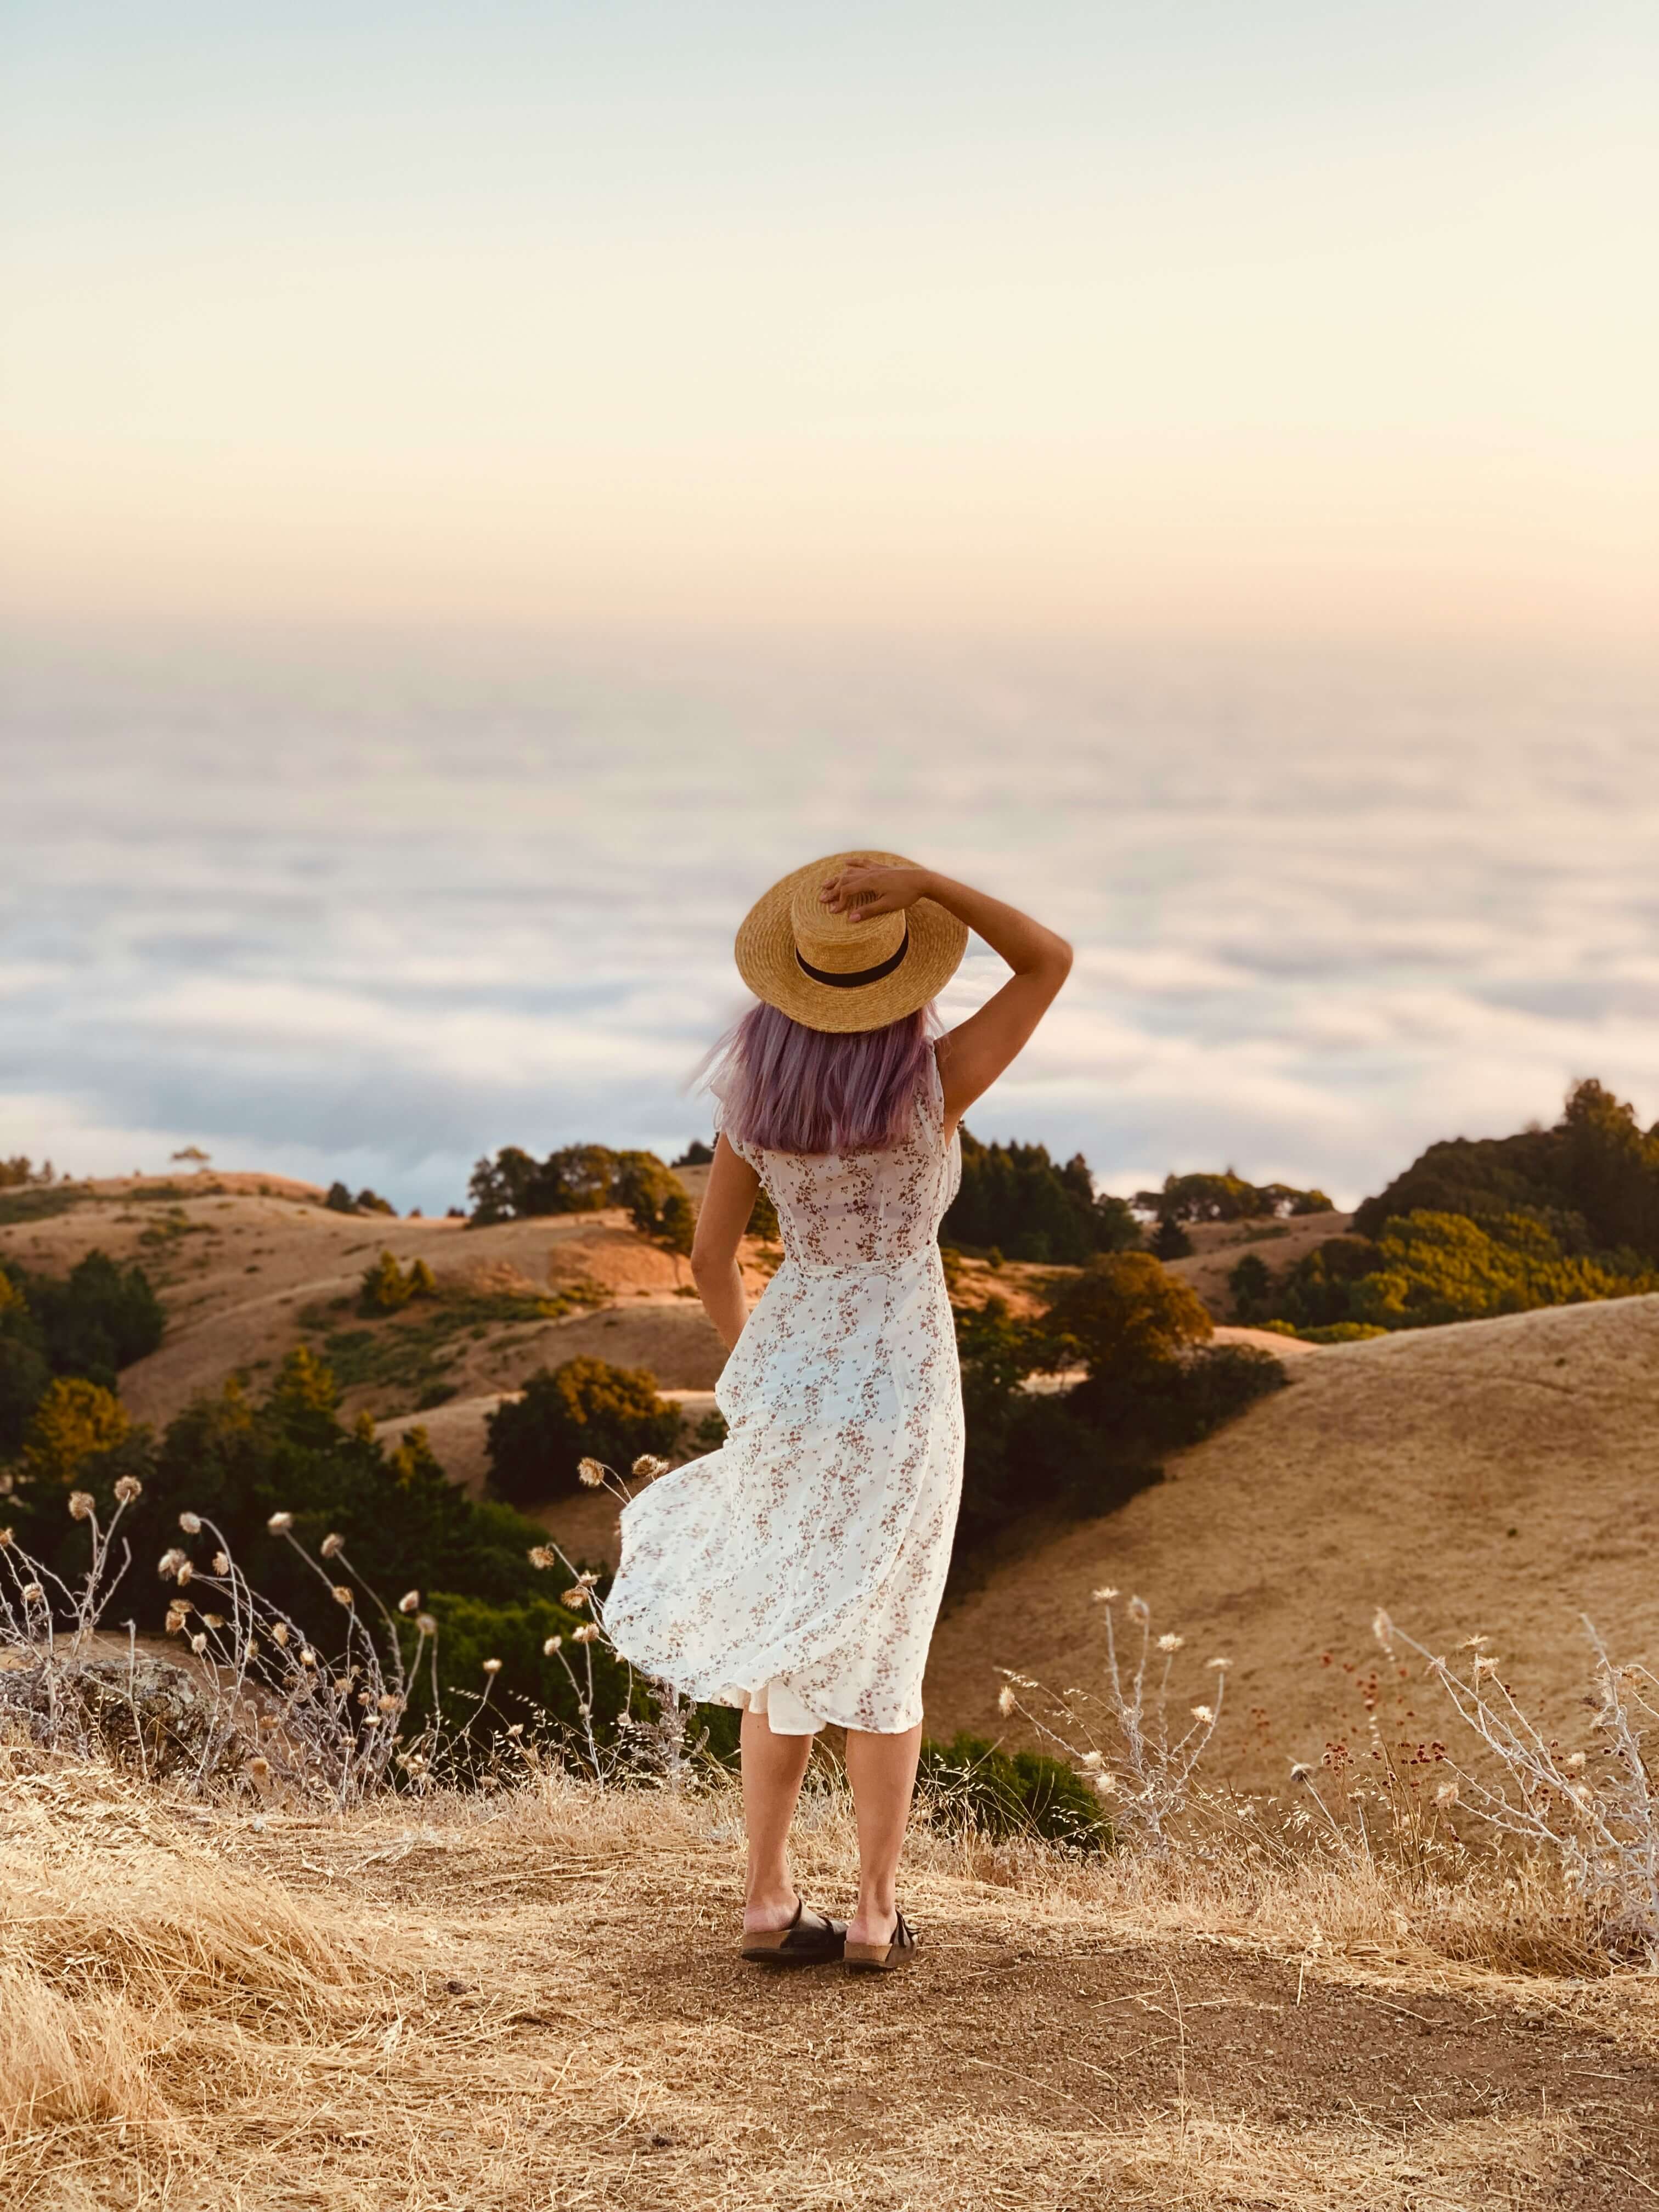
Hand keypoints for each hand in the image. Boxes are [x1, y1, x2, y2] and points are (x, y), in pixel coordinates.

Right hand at [818, 858, 933, 921]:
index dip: (839, 901)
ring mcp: (875, 869)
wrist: (922, 880)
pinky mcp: (881, 867)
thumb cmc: (907, 894)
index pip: (847, 890)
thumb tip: (851, 919)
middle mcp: (870, 873)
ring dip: (838, 877)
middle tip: (822, 898)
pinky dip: (853, 863)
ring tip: (826, 883)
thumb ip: (868, 911)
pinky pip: (863, 863)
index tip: (834, 911)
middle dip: (833, 890)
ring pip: (851, 871)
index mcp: (870, 882)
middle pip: (845, 879)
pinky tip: (845, 863)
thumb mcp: (888, 905)